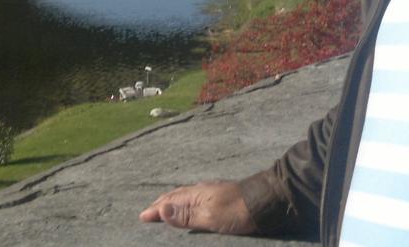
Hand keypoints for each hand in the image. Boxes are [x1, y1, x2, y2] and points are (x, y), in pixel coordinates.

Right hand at [139, 179, 255, 233]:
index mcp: (195, 194)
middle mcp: (201, 190)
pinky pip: (195, 197)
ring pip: (186, 195)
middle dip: (161, 203)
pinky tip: (191, 204)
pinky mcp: (221, 195)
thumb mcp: (210, 217)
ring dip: (173, 201)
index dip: (155, 209)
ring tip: (166, 206)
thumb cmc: (237, 211)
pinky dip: (186, 201)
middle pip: (175, 196)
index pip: (169, 202)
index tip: (142, 216)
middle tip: (150, 210)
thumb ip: (186, 215)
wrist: (266, 200)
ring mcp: (212, 191)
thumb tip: (161, 208)